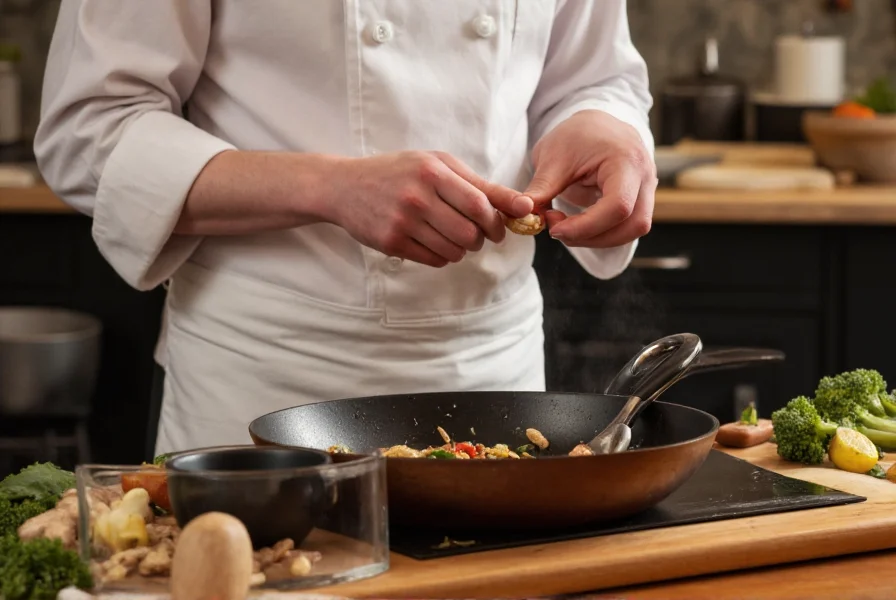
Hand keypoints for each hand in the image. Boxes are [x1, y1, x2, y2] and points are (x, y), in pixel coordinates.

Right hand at [324, 151, 532, 267]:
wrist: (345, 186)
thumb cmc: (400, 172)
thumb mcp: (439, 166)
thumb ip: (482, 185)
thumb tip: (525, 206)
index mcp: (433, 172)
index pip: (480, 206)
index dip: (496, 223)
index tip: (497, 228)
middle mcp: (417, 196)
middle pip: (470, 234)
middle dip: (479, 239)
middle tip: (474, 234)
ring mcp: (402, 221)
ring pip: (453, 251)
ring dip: (461, 250)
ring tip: (451, 236)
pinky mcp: (391, 242)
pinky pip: (434, 260)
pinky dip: (442, 256)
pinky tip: (433, 242)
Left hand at [519, 110, 657, 247]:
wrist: (597, 123)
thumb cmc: (576, 134)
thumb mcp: (553, 157)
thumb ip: (541, 188)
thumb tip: (523, 212)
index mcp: (626, 160)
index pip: (618, 206)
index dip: (586, 227)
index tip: (554, 229)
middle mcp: (645, 176)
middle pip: (632, 225)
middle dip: (592, 237)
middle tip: (557, 229)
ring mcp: (647, 189)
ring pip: (632, 231)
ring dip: (597, 239)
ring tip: (565, 226)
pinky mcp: (641, 199)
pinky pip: (627, 227)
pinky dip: (602, 233)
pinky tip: (578, 224)